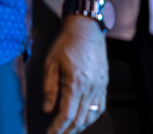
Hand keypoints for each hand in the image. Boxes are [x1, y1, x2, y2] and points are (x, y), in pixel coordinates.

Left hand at [42, 16, 108, 133]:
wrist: (86, 29)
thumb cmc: (65, 43)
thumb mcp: (50, 63)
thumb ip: (49, 88)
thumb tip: (47, 109)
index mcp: (76, 83)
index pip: (67, 114)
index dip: (58, 127)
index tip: (50, 133)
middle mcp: (91, 88)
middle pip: (80, 119)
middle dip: (68, 130)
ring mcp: (100, 87)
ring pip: (91, 115)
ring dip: (80, 126)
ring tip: (68, 130)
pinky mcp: (104, 84)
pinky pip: (99, 107)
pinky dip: (91, 117)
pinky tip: (83, 119)